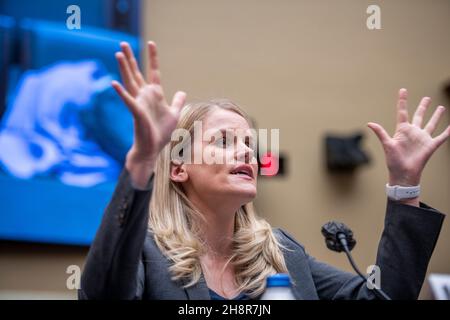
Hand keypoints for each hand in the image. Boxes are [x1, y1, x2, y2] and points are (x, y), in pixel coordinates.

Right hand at [112, 41, 185, 187]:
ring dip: (124, 68)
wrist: (153, 148)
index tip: (151, 43)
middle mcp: (145, 96)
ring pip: (130, 82)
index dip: (153, 58)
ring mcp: (139, 103)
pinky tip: (114, 83)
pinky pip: (128, 100)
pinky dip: (121, 92)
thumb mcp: (174, 114)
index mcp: (155, 94)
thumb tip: (182, 92)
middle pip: (136, 73)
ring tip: (118, 54)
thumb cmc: (161, 132)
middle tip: (123, 43)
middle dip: (131, 58)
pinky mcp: (136, 112)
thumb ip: (178, 102)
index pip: (154, 72)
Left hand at [368, 89, 448, 202]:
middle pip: (419, 116)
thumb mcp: (387, 145)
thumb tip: (369, 123)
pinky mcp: (431, 145)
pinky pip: (442, 137)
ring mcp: (423, 138)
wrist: (403, 174)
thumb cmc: (393, 161)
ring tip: (440, 107)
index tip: (403, 90)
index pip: (403, 112)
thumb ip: (380, 133)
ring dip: (436, 116)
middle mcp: (413, 132)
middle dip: (423, 107)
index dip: (403, 101)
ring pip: (431, 124)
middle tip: (427, 98)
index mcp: (402, 130)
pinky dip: (448, 132)